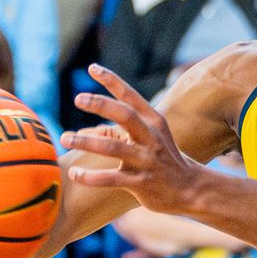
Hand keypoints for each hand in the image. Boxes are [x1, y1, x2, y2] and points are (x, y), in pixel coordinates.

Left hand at [60, 64, 201, 213]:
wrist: (191, 189)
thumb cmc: (165, 159)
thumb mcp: (154, 136)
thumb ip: (127, 127)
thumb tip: (91, 125)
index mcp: (154, 122)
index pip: (130, 96)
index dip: (112, 80)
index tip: (92, 68)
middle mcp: (151, 138)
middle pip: (124, 115)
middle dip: (100, 104)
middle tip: (78, 98)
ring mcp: (146, 161)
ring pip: (112, 148)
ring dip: (85, 142)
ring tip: (65, 138)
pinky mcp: (140, 183)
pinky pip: (110, 179)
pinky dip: (89, 177)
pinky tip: (74, 173)